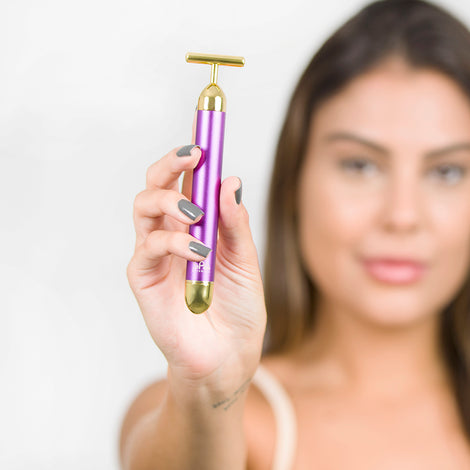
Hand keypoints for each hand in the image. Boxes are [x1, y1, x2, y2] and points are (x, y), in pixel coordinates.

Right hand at [126, 115, 266, 394]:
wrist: (227, 355)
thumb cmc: (238, 308)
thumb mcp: (245, 260)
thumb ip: (235, 223)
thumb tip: (229, 180)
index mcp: (197, 226)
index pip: (187, 182)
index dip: (192, 155)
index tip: (204, 130)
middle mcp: (172, 233)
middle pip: (157, 184)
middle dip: (171, 163)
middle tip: (194, 155)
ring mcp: (155, 254)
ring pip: (144, 205)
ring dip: (171, 199)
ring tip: (196, 213)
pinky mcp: (143, 277)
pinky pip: (149, 244)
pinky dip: (175, 241)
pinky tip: (198, 251)